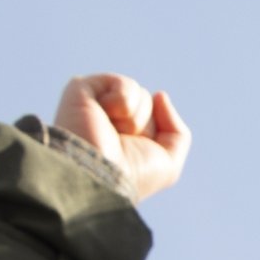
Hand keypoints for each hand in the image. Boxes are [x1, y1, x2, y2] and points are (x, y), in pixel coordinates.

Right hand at [50, 74, 190, 201]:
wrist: (98, 173)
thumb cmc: (129, 175)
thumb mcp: (168, 164)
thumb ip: (177, 132)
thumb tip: (160, 94)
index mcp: (124, 137)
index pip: (155, 119)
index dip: (153, 136)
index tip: (132, 158)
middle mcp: (108, 119)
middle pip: (148, 104)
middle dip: (144, 124)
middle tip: (121, 143)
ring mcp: (94, 103)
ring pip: (139, 93)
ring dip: (133, 117)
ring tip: (111, 132)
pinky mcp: (82, 89)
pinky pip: (124, 85)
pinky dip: (122, 101)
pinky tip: (103, 115)